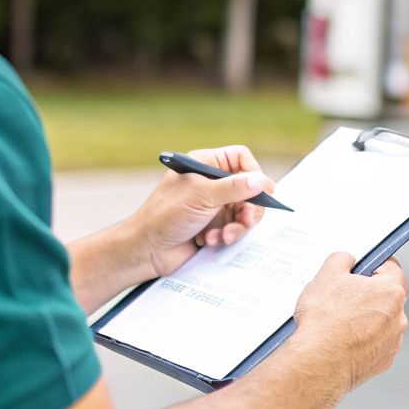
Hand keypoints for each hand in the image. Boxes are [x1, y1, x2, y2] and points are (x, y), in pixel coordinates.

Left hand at [129, 145, 271, 277]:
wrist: (146, 250)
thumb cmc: (165, 216)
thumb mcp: (202, 197)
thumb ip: (234, 188)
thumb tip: (262, 180)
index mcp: (205, 164)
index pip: (240, 158)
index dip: (253, 172)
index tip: (261, 190)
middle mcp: (211, 182)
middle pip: (248, 188)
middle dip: (248, 207)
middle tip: (247, 220)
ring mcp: (213, 204)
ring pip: (243, 211)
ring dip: (237, 226)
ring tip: (225, 236)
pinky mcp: (214, 225)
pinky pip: (234, 227)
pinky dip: (225, 235)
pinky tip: (210, 240)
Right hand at [293, 253, 408, 391]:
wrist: (318, 363)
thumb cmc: (324, 320)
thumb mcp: (327, 274)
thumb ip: (342, 259)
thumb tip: (347, 260)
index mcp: (391, 292)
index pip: (391, 268)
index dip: (375, 264)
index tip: (364, 266)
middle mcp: (399, 318)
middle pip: (387, 297)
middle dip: (368, 294)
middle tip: (344, 296)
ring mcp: (392, 342)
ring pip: (381, 323)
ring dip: (366, 320)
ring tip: (339, 323)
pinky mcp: (382, 362)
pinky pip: (375, 344)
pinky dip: (362, 341)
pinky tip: (342, 341)